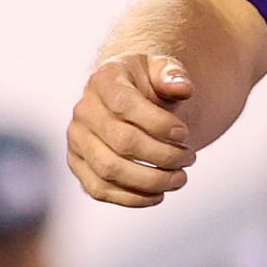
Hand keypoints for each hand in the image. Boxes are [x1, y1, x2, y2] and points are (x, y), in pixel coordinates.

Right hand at [67, 54, 197, 207]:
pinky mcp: (78, 165)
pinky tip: (159, 194)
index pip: (125, 103)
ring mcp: (77, 140)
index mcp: (104, 80)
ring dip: (151, 180)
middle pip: (121, 141)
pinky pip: (99, 189)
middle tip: (189, 158)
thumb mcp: (161, 69)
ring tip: (179, 179)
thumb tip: (183, 88)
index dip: (158, 123)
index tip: (184, 133)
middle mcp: (84, 110)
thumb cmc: (145, 84)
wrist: (125, 99)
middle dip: (163, 155)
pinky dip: (132, 198)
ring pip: (109, 170)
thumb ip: (173, 74)